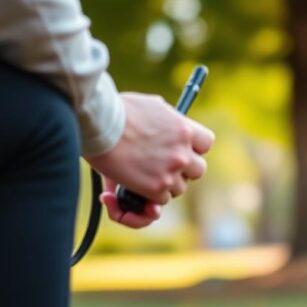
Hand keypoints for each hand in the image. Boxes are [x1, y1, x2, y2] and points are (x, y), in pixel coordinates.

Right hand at [86, 92, 214, 227]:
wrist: (99, 124)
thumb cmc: (118, 110)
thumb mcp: (151, 106)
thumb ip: (167, 119)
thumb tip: (170, 122)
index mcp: (185, 130)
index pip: (206, 143)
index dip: (195, 148)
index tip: (183, 148)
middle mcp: (183, 153)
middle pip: (198, 170)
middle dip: (184, 170)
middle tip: (165, 165)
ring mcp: (171, 172)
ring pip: (180, 187)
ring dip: (166, 184)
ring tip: (146, 174)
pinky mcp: (155, 188)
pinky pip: (162, 200)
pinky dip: (151, 195)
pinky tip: (137, 182)